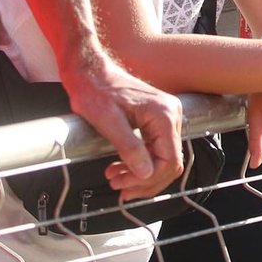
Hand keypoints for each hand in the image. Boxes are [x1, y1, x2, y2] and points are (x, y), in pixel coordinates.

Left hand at [62, 51, 183, 200]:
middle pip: (170, 162)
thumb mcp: (108, 122)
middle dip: (146, 181)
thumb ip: (129, 148)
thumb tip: (145, 173)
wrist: (90, 72)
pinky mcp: (157, 119)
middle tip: (120, 188)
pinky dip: (142, 163)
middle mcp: (171, 114)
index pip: (169, 160)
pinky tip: (122, 167)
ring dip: (142, 175)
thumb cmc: (96, 91)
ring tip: (116, 179)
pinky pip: (157, 148)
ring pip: (164, 158)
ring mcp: (166, 116)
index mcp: (163, 114)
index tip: (124, 185)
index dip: (148, 179)